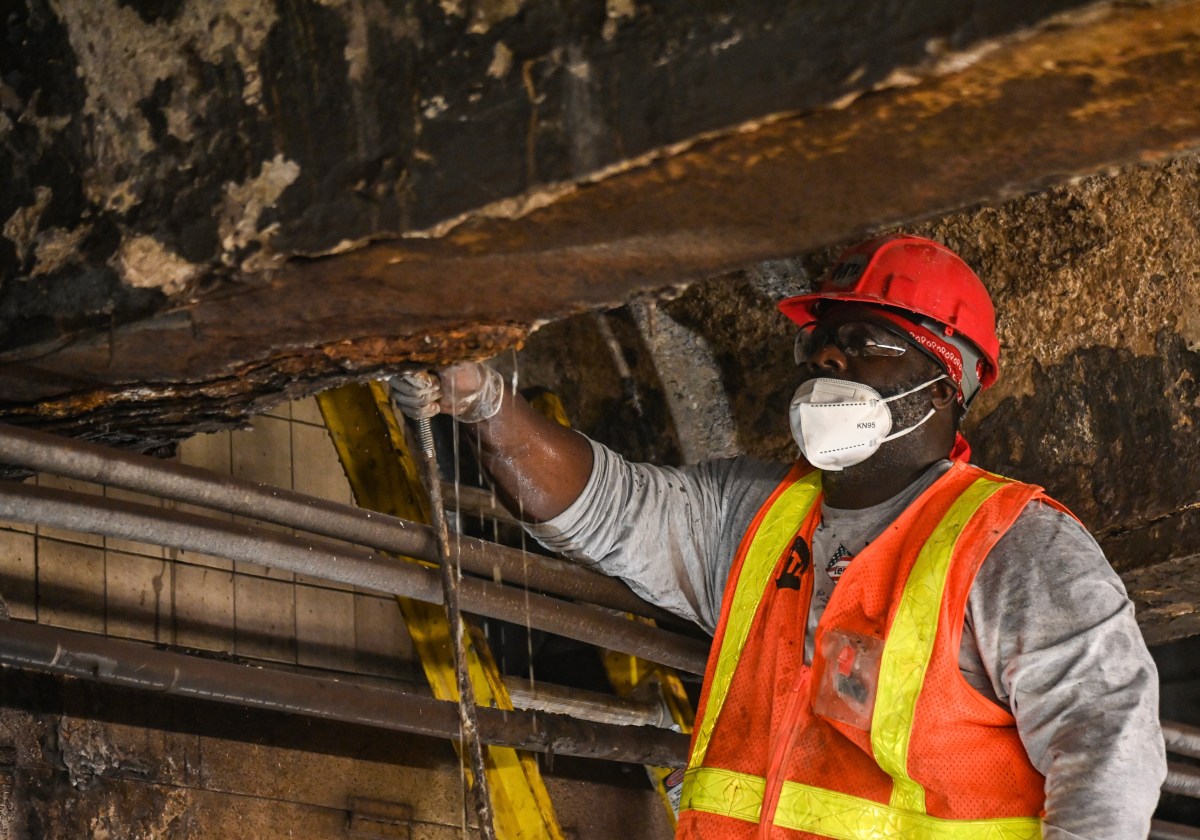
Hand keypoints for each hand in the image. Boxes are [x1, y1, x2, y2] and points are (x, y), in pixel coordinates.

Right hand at [388, 361, 505, 422]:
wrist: (472, 393)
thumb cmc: (465, 374)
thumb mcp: (453, 366)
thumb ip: (435, 362)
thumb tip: (419, 358)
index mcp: (416, 358)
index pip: (403, 373)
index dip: (419, 383)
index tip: (436, 384)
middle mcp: (406, 371)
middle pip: (400, 389)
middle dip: (423, 395)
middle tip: (440, 390)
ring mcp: (406, 386)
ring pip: (402, 401)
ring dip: (424, 404)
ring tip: (439, 397)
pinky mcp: (410, 401)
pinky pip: (407, 411)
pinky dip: (423, 412)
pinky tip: (435, 407)